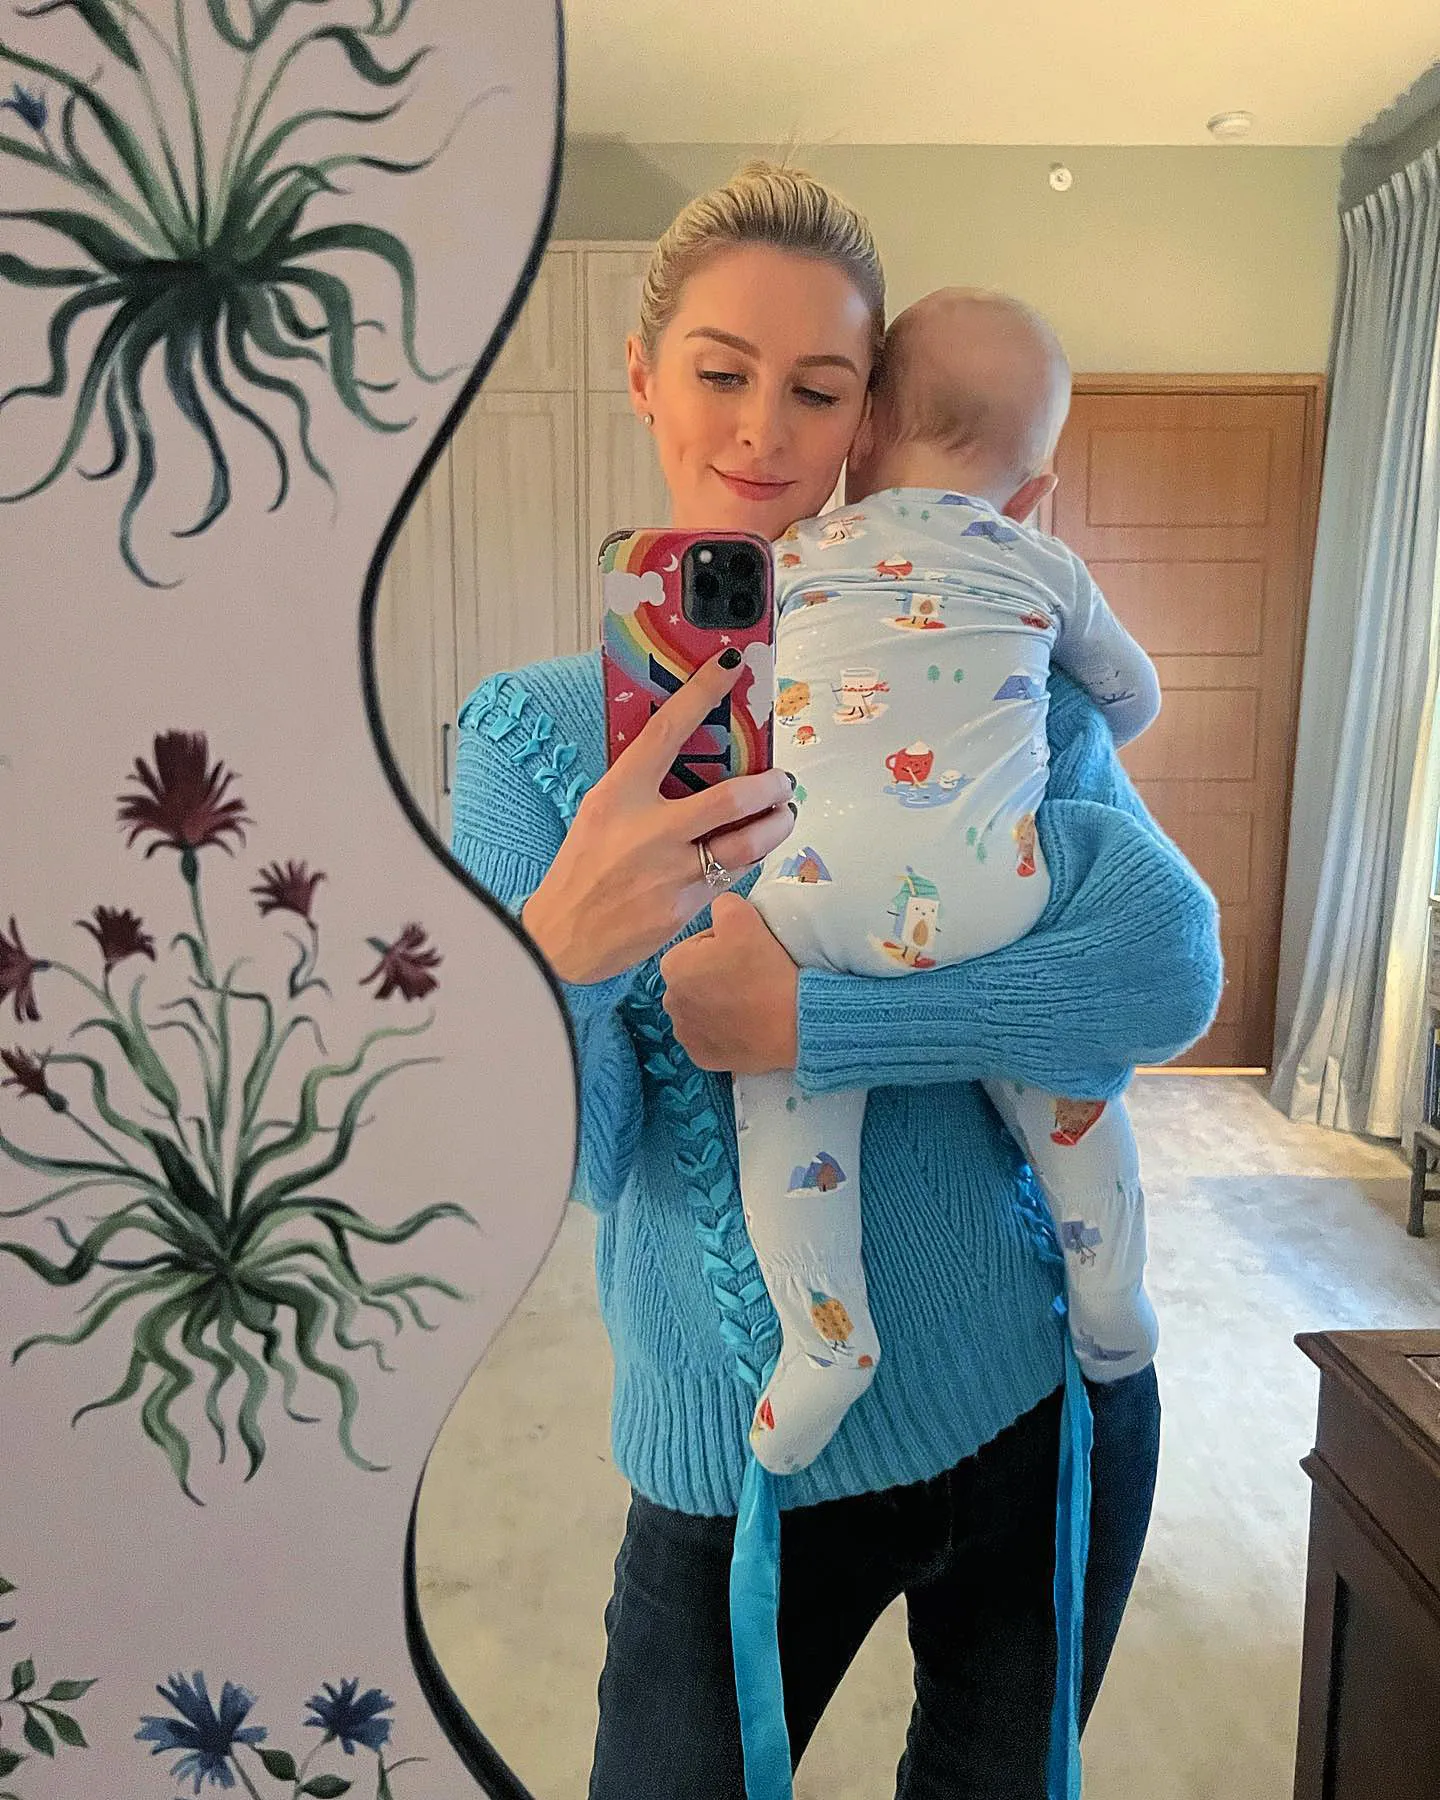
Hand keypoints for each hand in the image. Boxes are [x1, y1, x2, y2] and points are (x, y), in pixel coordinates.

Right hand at [522, 653, 795, 984]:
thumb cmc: (583, 867)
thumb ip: (640, 783)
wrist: (563, 938)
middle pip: (731, 799)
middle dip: (770, 785)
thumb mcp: (599, 811)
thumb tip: (689, 752)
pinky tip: (752, 848)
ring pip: (747, 842)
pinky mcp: (685, 907)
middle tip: (782, 779)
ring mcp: (670, 872)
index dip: (701, 693)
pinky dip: (750, 857)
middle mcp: (648, 830)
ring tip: (783, 813)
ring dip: (776, 823)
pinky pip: (734, 875)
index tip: (730, 665)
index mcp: (619, 795)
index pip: (666, 732)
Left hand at [660, 893, 799, 1073]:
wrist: (795, 1022)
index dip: (723, 946)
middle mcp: (670, 1003)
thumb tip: (718, 913)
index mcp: (673, 967)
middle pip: (697, 979)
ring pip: (702, 1009)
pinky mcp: (702, 1059)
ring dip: (720, 1004)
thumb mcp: (741, 915)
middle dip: (717, 976)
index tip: (746, 954)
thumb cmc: (764, 968)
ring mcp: (685, 1035)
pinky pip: (711, 1037)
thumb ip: (721, 904)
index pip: (697, 946)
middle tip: (751, 977)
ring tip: (750, 1002)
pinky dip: (725, 1031)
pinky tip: (746, 1025)